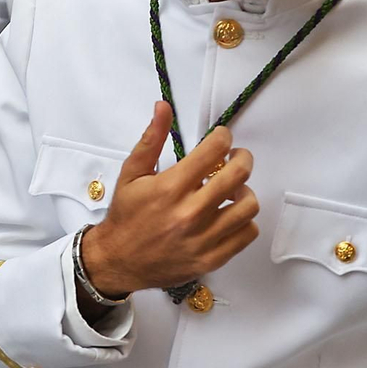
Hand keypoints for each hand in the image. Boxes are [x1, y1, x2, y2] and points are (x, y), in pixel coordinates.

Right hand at [78, 102, 258, 298]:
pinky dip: (244, 221)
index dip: (223, 137)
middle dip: (242, 158)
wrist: (118, 260)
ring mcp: (203, 239)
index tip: (221, 138)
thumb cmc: (126, 216)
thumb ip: (152, 139)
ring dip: (245, 192)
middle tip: (236, 158)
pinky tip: (230, 215)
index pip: (214, 151)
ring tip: (233, 190)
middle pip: (239, 175)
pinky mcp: (211, 259)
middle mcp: (189, 213)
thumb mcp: (132, 172)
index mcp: (170, 188)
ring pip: (248, 206)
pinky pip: (247, 234)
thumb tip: (163, 107)